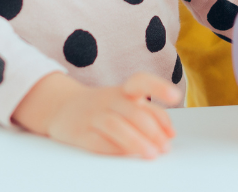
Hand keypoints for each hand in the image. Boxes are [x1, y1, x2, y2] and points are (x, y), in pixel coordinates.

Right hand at [12, 72, 180, 158]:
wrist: (61, 106)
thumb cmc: (103, 106)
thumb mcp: (125, 103)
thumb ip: (147, 114)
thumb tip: (169, 134)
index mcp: (123, 90)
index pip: (142, 82)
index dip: (159, 87)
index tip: (176, 96)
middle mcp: (109, 99)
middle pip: (133, 112)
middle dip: (153, 131)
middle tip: (165, 147)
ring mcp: (93, 115)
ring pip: (117, 126)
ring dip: (137, 142)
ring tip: (151, 155)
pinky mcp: (80, 132)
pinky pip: (98, 141)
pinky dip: (115, 149)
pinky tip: (127, 156)